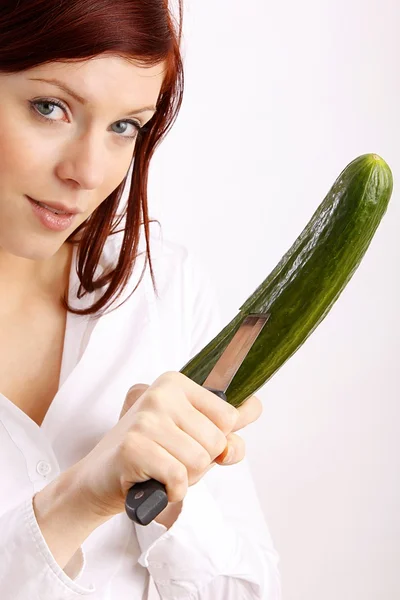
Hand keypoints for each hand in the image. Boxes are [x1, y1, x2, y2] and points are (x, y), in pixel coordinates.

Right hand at [71, 371, 261, 518]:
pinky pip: (179, 477)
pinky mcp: (134, 446)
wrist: (99, 478)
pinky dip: (172, 491)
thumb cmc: (150, 454)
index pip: (230, 416)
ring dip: (186, 479)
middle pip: (217, 441)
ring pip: (200, 461)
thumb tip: (256, 407)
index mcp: (176, 383)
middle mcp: (161, 394)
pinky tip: (156, 483)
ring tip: (161, 470)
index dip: (218, 442)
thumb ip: (226, 423)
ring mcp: (146, 418)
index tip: (192, 442)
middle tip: (171, 459)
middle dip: (201, 463)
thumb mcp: (191, 433)